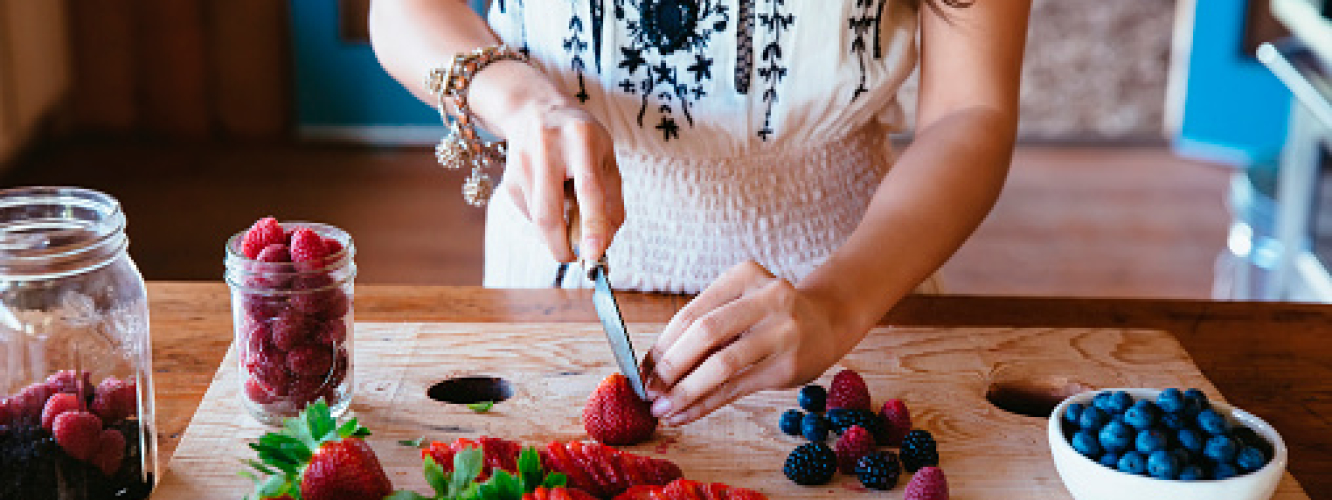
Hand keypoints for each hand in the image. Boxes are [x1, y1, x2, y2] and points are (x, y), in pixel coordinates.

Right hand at [477, 66, 624, 263]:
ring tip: (569, 208)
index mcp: (580, 138)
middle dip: (561, 246)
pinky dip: (546, 219)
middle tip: (574, 258)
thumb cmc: (580, 137)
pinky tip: (552, 196)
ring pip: (538, 218)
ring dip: (557, 231)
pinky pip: (530, 214)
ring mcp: (522, 164)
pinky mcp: (509, 179)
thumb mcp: (606, 156)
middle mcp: (547, 149)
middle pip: (549, 213)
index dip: (593, 225)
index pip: (588, 189)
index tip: (596, 254)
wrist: (533, 108)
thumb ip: (611, 198)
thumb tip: (605, 243)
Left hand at [640, 261, 862, 425]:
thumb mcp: (741, 303)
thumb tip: (654, 365)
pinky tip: (686, 414)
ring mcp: (782, 331)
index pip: (692, 313)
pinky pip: (737, 388)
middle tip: (649, 390)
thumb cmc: (769, 315)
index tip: (641, 369)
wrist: (826, 322)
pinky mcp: (788, 365)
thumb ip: (705, 326)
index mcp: (745, 274)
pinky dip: (706, 404)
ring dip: (686, 391)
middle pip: (705, 333)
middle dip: (670, 366)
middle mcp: (768, 298)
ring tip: (663, 408)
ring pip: (722, 364)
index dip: (662, 344)